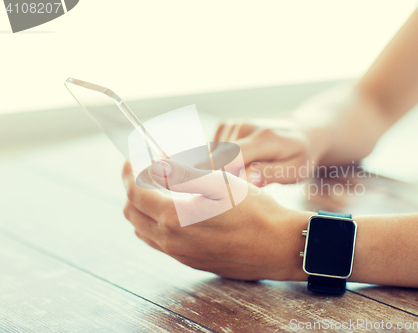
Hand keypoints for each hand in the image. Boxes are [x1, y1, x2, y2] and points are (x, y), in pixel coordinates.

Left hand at [122, 160, 309, 280]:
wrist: (278, 246)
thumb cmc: (255, 211)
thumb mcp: (219, 181)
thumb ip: (181, 173)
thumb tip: (156, 165)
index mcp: (173, 217)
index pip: (135, 191)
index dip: (132, 170)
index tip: (136, 156)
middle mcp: (170, 240)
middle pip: (133, 211)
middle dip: (134, 185)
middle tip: (149, 167)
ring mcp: (179, 254)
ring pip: (143, 228)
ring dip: (144, 204)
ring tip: (160, 185)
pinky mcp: (190, 261)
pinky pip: (158, 241)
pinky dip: (155, 221)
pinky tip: (174, 208)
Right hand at [212, 120, 311, 185]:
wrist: (301, 132)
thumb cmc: (299, 156)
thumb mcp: (294, 171)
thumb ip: (270, 174)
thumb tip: (245, 179)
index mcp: (265, 139)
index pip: (230, 157)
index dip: (217, 176)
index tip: (216, 194)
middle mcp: (245, 127)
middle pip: (217, 159)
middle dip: (219, 178)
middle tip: (237, 191)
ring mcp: (233, 124)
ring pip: (212, 157)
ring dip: (221, 171)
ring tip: (243, 176)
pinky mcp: (225, 126)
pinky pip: (212, 151)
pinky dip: (219, 162)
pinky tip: (237, 165)